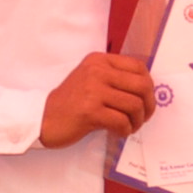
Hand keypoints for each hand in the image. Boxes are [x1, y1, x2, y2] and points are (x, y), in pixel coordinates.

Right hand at [41, 52, 157, 146]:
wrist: (43, 117)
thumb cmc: (71, 102)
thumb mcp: (91, 80)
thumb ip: (114, 79)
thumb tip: (146, 90)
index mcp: (99, 61)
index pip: (138, 67)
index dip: (149, 85)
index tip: (146, 100)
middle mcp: (97, 71)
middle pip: (142, 85)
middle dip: (149, 105)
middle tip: (143, 117)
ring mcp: (93, 90)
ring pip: (134, 105)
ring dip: (137, 121)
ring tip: (129, 127)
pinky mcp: (90, 111)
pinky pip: (121, 121)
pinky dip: (125, 130)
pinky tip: (118, 132)